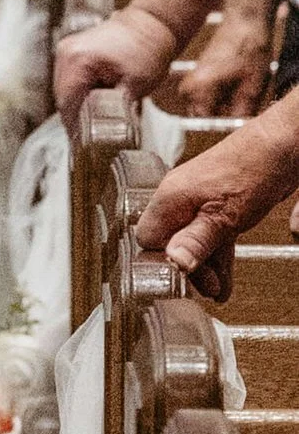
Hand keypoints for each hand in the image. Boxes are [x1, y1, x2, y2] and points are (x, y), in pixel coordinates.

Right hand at [54, 2, 179, 134]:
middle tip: (90, 141)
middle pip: (63, 99)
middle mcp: (66, 54)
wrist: (153, 23)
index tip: (83, 147)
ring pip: (66, 92)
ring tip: (93, 126)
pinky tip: (94, 106)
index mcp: (77, 59)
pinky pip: (71, 82)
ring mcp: (67, 52)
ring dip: (78, 108)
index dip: (76, 128)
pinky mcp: (73, 54)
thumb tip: (104, 136)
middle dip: (77, 120)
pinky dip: (81, 96)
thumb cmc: (149, 47)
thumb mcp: (135, 85)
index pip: (68, 105)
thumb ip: (114, 111)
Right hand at [138, 101, 298, 302]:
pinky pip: (208, 233)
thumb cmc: (257, 166)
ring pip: (192, 240)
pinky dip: (216, 254)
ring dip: (205, 266)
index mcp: (171, 197)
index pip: (148, 240)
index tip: (185, 281)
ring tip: (219, 289)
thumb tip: (173, 262)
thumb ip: (197, 240)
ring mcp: (198, 199)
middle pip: (170, 243)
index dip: (165, 263)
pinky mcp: (217, 202)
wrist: (286, 143)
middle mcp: (179, 197)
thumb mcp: (226, 215)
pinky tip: (225, 275)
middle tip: (210, 289)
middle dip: (189, 269)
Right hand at [181, 7, 275, 119]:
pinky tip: (237, 81)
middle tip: (244, 100)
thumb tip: (239, 127)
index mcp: (199, 88)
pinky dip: (223, 94)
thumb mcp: (254, 83)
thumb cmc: (249, 47)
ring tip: (242, 87)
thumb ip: (243, 110)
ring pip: (207, 106)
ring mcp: (191, 81)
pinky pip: (208, 96)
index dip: (227, 121)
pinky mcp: (197, 76)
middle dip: (225, 113)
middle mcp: (189, 86)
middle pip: (205, 115)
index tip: (240, 116)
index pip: (207, 121)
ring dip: (225, 103)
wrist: (245, 21)